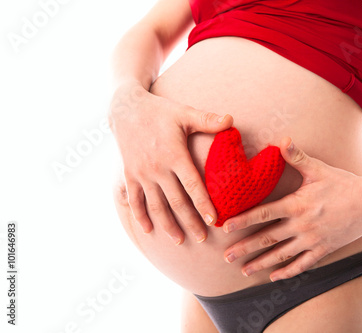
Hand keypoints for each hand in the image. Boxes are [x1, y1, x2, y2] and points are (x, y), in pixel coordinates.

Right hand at [109, 81, 232, 243]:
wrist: (125, 108)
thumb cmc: (160, 111)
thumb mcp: (184, 113)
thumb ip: (208, 120)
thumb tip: (231, 120)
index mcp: (174, 155)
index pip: (192, 185)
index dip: (203, 204)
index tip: (214, 221)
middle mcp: (157, 168)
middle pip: (176, 201)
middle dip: (190, 222)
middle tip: (202, 238)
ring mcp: (141, 173)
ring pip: (156, 206)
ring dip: (168, 225)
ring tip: (179, 241)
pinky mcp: (129, 175)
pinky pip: (134, 200)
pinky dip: (140, 216)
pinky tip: (149, 230)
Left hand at [223, 137, 361, 281]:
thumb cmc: (344, 183)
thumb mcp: (319, 169)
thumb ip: (297, 156)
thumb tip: (281, 139)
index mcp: (297, 205)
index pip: (263, 214)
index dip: (243, 221)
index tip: (225, 228)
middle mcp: (301, 226)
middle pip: (267, 239)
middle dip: (245, 249)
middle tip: (226, 257)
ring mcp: (312, 240)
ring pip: (281, 255)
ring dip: (261, 263)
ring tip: (244, 271)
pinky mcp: (323, 249)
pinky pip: (302, 264)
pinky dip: (288, 271)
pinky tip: (274, 277)